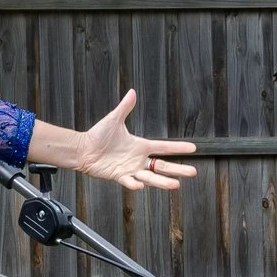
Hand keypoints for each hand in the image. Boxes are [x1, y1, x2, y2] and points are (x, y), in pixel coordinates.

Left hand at [75, 90, 196, 190]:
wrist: (83, 149)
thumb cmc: (98, 134)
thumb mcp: (114, 119)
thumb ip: (125, 107)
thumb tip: (132, 92)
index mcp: (141, 146)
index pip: (164, 147)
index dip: (178, 148)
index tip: (193, 148)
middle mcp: (138, 159)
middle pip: (163, 166)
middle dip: (178, 169)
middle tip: (193, 172)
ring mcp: (130, 169)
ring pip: (151, 177)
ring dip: (162, 182)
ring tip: (176, 185)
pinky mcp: (119, 176)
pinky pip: (130, 182)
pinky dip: (135, 184)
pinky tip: (141, 184)